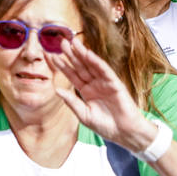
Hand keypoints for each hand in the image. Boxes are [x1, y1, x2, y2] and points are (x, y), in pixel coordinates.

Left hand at [47, 34, 155, 148]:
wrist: (124, 133)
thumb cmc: (105, 126)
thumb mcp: (84, 115)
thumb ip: (72, 102)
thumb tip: (57, 90)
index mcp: (86, 91)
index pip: (72, 75)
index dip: (62, 66)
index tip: (52, 56)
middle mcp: (94, 84)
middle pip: (80, 67)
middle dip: (71, 55)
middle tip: (61, 42)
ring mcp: (104, 83)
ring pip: (91, 65)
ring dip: (82, 54)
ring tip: (73, 42)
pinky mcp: (115, 84)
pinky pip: (104, 70)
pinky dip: (96, 62)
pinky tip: (88, 54)